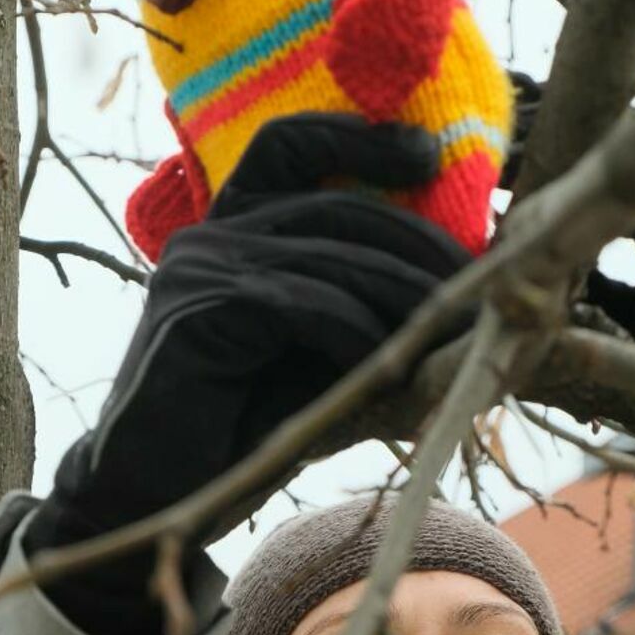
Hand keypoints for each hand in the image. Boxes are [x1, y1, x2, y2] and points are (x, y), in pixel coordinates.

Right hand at [27, 114, 466, 634]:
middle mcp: (210, 233)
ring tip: (459, 332)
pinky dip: (356, 333)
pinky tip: (386, 367)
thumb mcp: (312, 358)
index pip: (291, 145)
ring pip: (330, 257)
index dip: (360, 137)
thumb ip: (361, 314)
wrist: (150, 497)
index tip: (430, 153)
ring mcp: (199, 268)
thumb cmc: (237, 429)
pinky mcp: (197, 311)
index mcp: (233, 229)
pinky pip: (303, 305)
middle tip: (483, 286)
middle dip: (420, 244)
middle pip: (336, 205)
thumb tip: (463, 295)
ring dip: (406, 296)